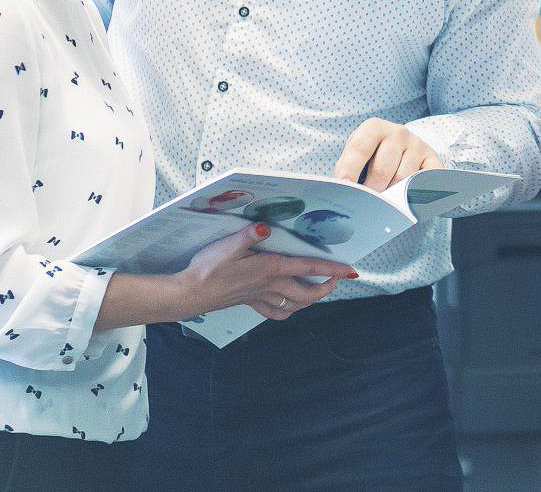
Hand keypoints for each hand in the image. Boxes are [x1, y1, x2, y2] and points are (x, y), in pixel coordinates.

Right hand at [178, 224, 356, 321]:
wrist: (190, 293)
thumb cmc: (207, 269)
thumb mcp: (227, 246)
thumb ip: (248, 235)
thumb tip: (265, 227)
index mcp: (270, 269)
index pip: (309, 268)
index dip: (332, 269)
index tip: (351, 270)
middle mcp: (270, 286)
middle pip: (308, 292)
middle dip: (327, 287)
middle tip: (339, 279)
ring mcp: (261, 297)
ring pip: (295, 305)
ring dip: (311, 299)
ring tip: (320, 290)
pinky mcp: (250, 302)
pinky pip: (276, 313)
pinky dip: (288, 310)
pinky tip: (289, 305)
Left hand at [332, 118, 444, 191]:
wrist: (402, 147)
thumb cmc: (372, 156)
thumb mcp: (356, 156)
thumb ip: (346, 169)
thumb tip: (339, 189)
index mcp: (374, 128)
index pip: (360, 148)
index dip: (350, 169)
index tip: (345, 187)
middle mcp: (398, 132)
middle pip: (383, 169)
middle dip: (373, 190)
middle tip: (369, 203)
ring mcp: (418, 145)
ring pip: (403, 180)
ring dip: (393, 195)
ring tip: (386, 200)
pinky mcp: (433, 159)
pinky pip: (426, 181)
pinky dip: (417, 193)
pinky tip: (409, 199)